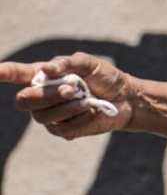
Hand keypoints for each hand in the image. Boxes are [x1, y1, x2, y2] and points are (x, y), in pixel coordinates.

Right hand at [1, 52, 136, 139]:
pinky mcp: (63, 131)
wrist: (126, 99)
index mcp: (44, 76)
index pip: (17, 74)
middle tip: (73, 88)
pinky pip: (62, 129)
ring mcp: (50, 115)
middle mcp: (41, 96)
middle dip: (48, 95)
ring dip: (68, 108)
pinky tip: (92, 111)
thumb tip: (47, 70)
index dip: (4, 72)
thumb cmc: (105, 77)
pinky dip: (80, 119)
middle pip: (24, 100)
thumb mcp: (90, 63)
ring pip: (42, 117)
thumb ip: (68, 63)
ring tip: (88, 100)